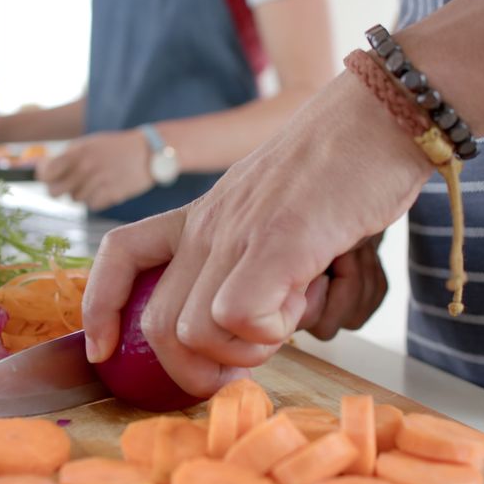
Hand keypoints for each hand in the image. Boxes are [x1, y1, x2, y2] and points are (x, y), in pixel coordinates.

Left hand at [35, 131, 153, 210]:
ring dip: (82, 193)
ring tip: (96, 181)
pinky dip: (96, 200)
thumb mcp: (91, 143)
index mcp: (78, 151)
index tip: (48, 175)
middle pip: (55, 191)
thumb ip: (69, 156)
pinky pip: (92, 205)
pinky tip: (106, 188)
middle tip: (67, 184)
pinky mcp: (112, 195)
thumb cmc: (116, 148)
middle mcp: (86, 167)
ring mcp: (99, 182)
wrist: (150, 151)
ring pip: (75, 199)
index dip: (44, 176)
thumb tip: (45, 171)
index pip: (47, 172)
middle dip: (59, 189)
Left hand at [82, 72, 431, 396]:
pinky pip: (240, 316)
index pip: (119, 254)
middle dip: (195, 369)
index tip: (103, 350)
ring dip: (243, 351)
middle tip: (245, 364)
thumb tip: (252, 323)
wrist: (383, 114)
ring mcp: (239, 232)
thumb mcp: (276, 211)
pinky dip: (270, 333)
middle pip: (158, 323)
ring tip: (289, 316)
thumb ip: (254, 261)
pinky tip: (306, 301)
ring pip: (194, 331)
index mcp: (203, 215)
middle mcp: (210, 224)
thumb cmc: (342, 168)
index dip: (100, 308)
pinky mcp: (279, 242)